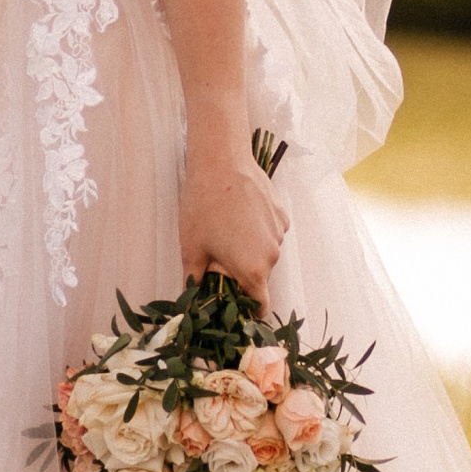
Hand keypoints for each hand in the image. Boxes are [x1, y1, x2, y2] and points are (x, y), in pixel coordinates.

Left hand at [177, 140, 288, 303]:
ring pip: (265, 254)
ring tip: (227, 230)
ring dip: (250, 250)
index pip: (261, 306)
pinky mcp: (281, 215)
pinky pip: (270, 233)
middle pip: (260, 278)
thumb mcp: (192, 248)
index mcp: (253, 270)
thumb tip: (189, 300)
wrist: (221, 162)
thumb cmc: (203, 207)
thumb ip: (194, 280)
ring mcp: (279, 233)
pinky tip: (239, 214)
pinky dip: (257, 231)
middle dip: (242, 274)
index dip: (248, 309)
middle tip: (219, 257)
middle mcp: (272, 255)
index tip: (234, 303)